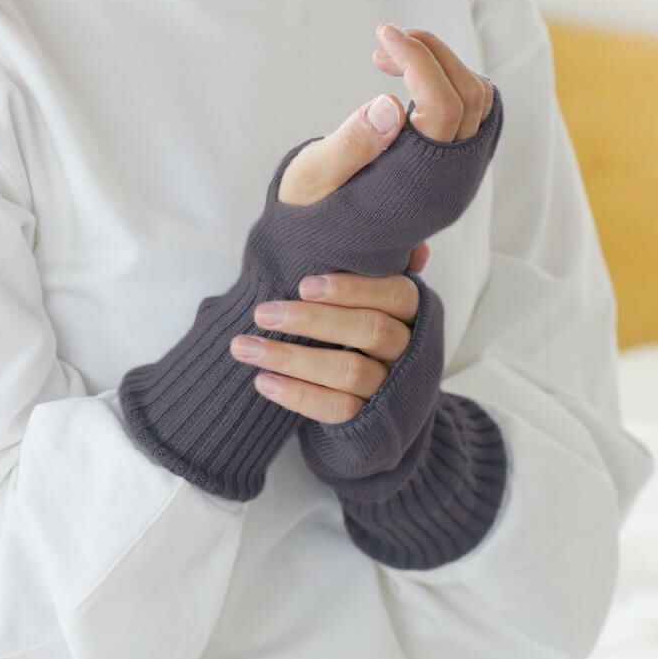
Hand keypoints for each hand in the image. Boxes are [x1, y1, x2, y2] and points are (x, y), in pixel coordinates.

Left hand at [230, 261, 426, 425]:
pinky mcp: (371, 423)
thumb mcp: (371, 302)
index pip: (395, 292)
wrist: (379, 414)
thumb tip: (393, 235)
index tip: (303, 283)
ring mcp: (393, 389)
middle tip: (261, 312)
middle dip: (311, 319)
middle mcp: (410, 350)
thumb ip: (371, 267)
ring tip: (244, 347)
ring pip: (348, 371)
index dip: (351, 288)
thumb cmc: (361, 338)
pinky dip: (296, 395)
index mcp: (413, 312)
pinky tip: (262, 381)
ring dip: (291, 357)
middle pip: (370, 330)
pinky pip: (336, 409)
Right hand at [275, 21, 494, 208]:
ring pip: (477, 101)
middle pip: (470, 95)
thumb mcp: (313, 180)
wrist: (322, 251)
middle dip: (430, 53)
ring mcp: (458, 175)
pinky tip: (411, 80)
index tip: (382, 35)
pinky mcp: (455, 169)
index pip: (442, 105)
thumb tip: (390, 103)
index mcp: (414, 183)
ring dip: (441, 65)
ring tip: (390, 56)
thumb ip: (350, 145)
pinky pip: (473, 114)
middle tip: (384, 40)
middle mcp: (449, 181)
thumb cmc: (309, 214)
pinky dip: (449, 83)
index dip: (418, 60)